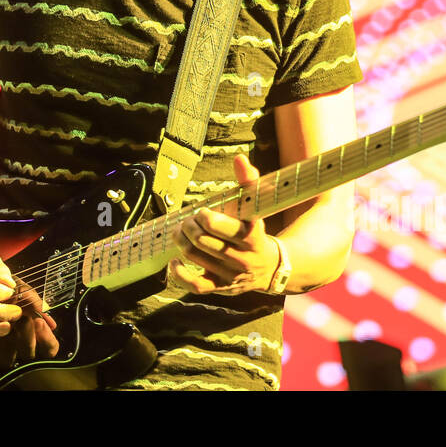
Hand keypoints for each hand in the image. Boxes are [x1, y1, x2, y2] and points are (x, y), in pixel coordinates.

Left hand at [168, 154, 281, 295]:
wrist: (270, 267)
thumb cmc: (255, 231)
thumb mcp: (257, 206)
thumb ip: (249, 181)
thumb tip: (239, 158)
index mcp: (252, 236)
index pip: (223, 227)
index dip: (206, 217)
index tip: (203, 212)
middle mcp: (241, 258)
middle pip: (203, 240)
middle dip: (190, 226)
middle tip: (189, 220)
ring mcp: (230, 275)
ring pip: (195, 256)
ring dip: (181, 240)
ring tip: (180, 231)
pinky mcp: (220, 288)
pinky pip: (195, 285)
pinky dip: (179, 273)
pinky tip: (174, 261)